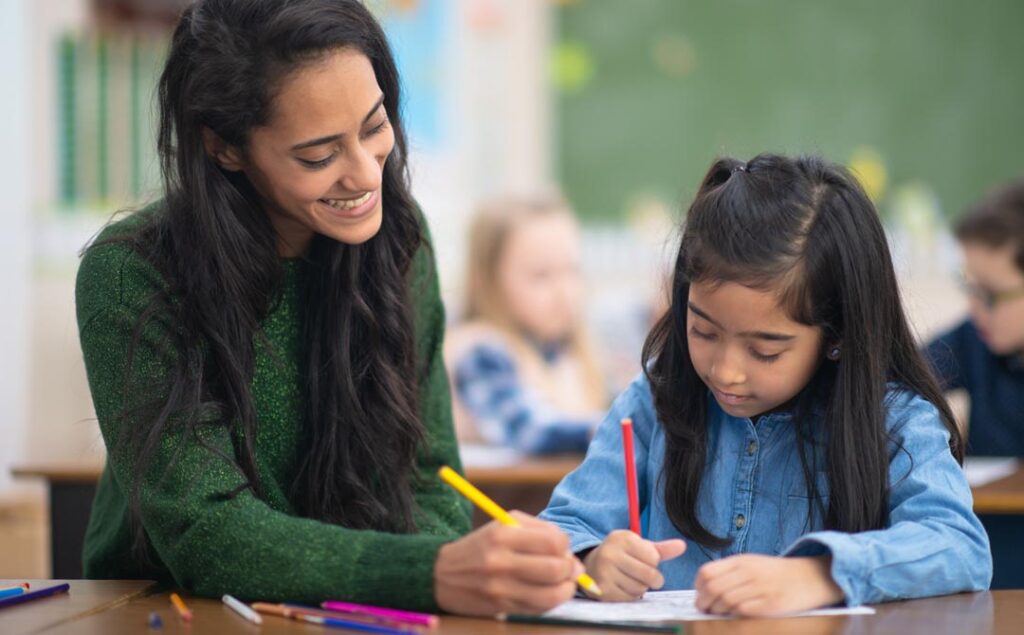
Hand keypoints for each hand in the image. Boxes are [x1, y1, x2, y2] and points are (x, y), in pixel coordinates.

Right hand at [434, 511, 581, 615]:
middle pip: (555, 569)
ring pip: (551, 594)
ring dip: (566, 589)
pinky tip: (550, 592)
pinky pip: (539, 608)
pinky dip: (552, 601)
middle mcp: (501, 562)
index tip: (563, 548)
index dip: (565, 545)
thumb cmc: (481, 546)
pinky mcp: (501, 606)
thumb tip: (569, 552)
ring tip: (564, 582)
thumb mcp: (504, 526)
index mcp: (503, 535)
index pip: (553, 541)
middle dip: (570, 568)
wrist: (441, 574)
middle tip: (569, 567)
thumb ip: (539, 530)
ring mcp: (501, 588)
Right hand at [583, 530, 685, 601]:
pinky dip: (631, 595)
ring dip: (641, 587)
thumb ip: (662, 549)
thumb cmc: (622, 554)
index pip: (654, 558)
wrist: (592, 564)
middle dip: (652, 578)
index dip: (653, 562)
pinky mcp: (603, 589)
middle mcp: (611, 553)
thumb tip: (683, 546)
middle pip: (649, 575)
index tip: (642, 559)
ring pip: (640, 588)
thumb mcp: (640, 547)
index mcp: (623, 538)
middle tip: (644, 575)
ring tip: (630, 578)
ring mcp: (605, 572)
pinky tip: (622, 586)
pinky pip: (630, 598)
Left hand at [694, 554, 843, 616]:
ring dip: (717, 610)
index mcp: (742, 561)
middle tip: (704, 609)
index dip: (698, 586)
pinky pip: (743, 611)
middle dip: (704, 601)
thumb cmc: (777, 574)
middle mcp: (750, 572)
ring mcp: (760, 587)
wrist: (810, 577)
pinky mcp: (771, 604)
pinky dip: (734, 614)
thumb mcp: (752, 564)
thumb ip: (730, 572)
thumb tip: (705, 588)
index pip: (707, 572)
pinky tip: (735, 615)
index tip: (699, 595)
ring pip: (726, 600)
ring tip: (718, 613)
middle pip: (714, 587)